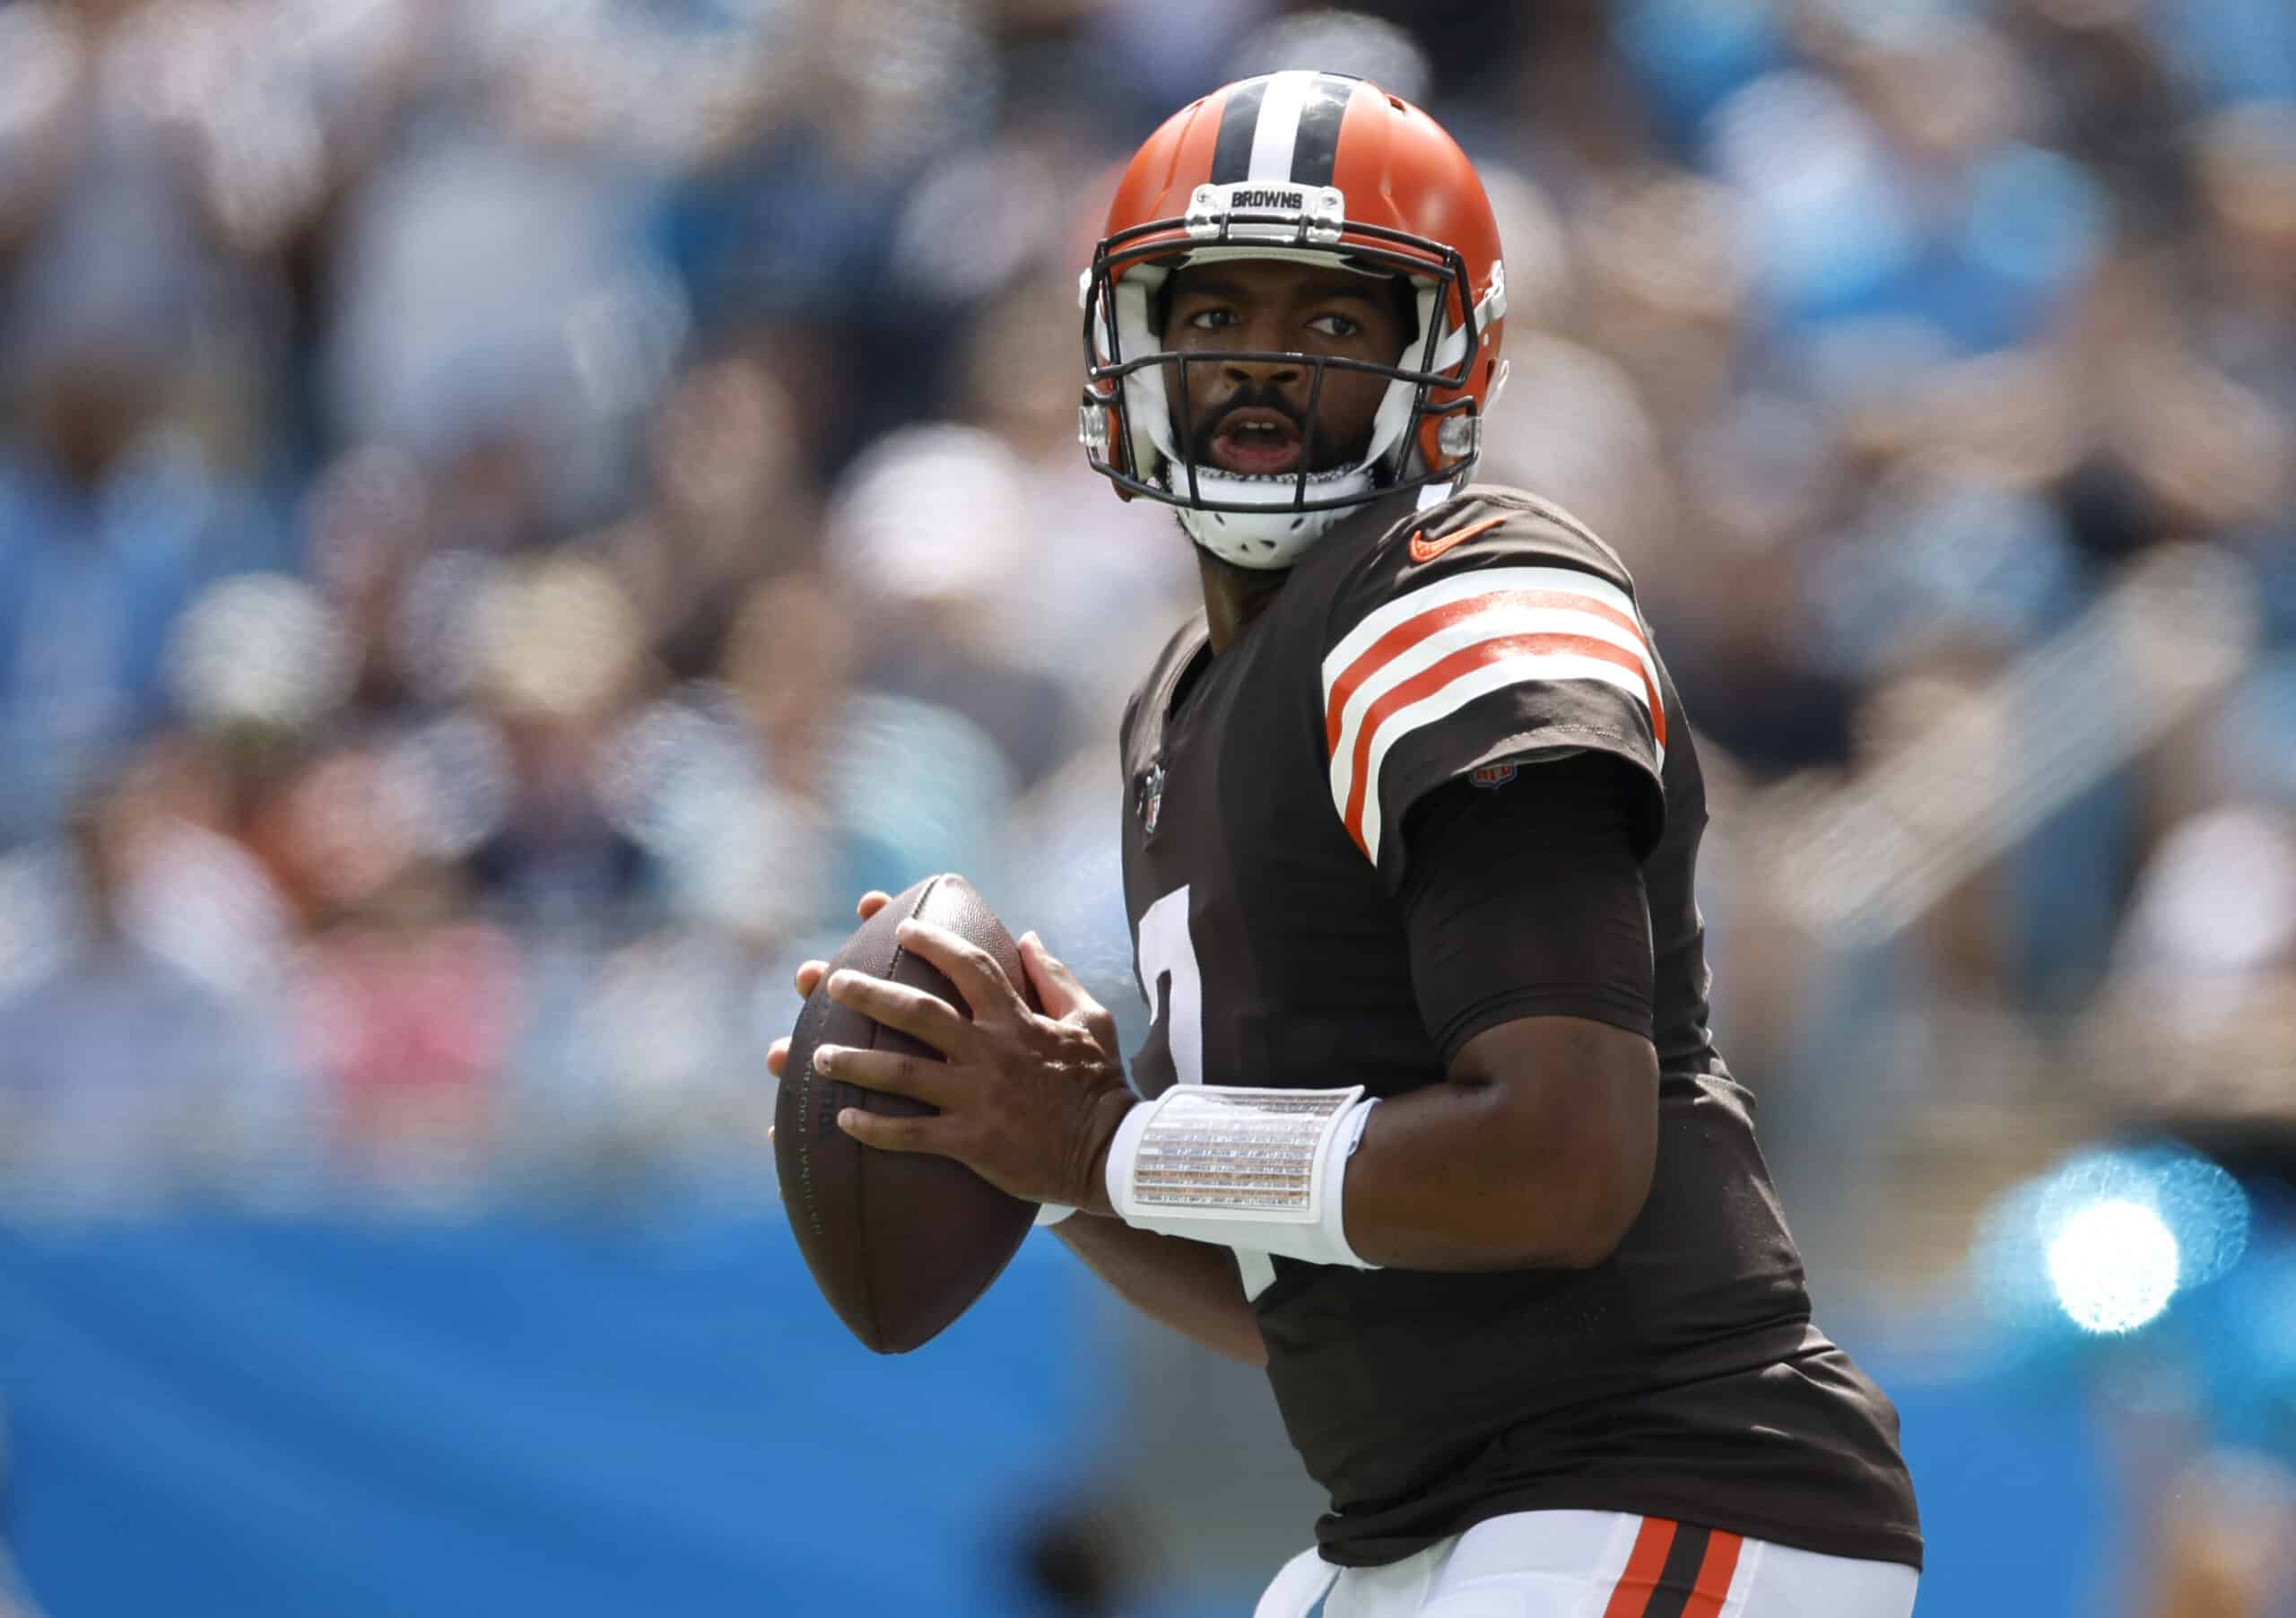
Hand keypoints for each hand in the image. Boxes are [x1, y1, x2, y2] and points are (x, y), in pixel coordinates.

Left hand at [772, 898, 1131, 1213]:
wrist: (1110, 1152)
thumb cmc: (1100, 1084)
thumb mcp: (1090, 1018)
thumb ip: (1054, 977)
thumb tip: (1026, 936)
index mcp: (1016, 1019)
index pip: (969, 966)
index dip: (932, 943)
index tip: (899, 929)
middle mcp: (989, 1052)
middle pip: (916, 1012)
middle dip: (868, 993)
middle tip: (831, 982)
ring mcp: (977, 1097)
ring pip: (900, 1072)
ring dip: (853, 1060)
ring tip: (815, 1055)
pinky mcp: (971, 1142)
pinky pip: (911, 1134)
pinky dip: (873, 1126)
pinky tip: (842, 1119)